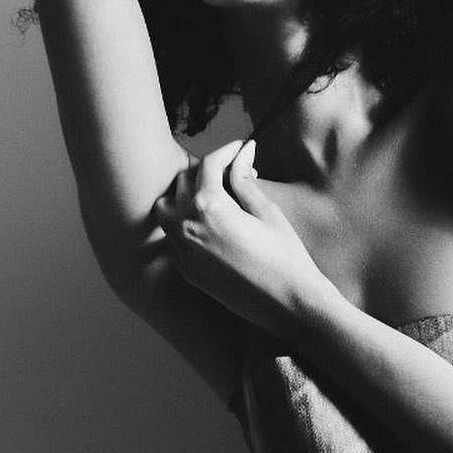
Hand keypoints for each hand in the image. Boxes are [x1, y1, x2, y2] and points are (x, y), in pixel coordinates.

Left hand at [153, 138, 328, 334]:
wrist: (287, 303)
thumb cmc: (284, 256)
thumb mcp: (267, 211)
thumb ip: (246, 180)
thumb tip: (242, 155)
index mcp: (209, 207)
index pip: (209, 164)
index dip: (227, 151)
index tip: (242, 148)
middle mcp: (188, 227)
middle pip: (184, 182)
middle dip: (207, 171)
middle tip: (233, 173)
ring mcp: (183, 251)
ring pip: (166, 209)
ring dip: (184, 197)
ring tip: (212, 197)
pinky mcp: (187, 270)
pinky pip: (172, 237)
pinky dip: (183, 224)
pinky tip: (208, 225)